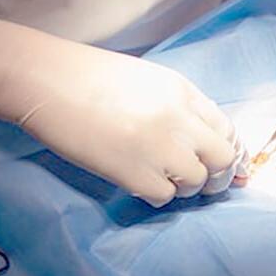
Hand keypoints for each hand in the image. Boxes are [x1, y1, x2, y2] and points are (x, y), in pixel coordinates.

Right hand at [0, 13, 244, 206]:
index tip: (221, 165)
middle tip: (200, 180)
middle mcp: (178, 118)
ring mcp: (157, 146)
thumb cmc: (91, 78)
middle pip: (223, 160)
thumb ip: (179, 107)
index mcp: (183, 91)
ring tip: (160, 176)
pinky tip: (139, 182)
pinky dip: (157, 195)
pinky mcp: (132, 172)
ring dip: (183, 186)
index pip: (227, 129)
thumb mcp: (148, 81)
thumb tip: (202, 140)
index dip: (229, 152)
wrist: (46, 81)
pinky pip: (165, 197)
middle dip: (218, 176)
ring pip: (196, 183)